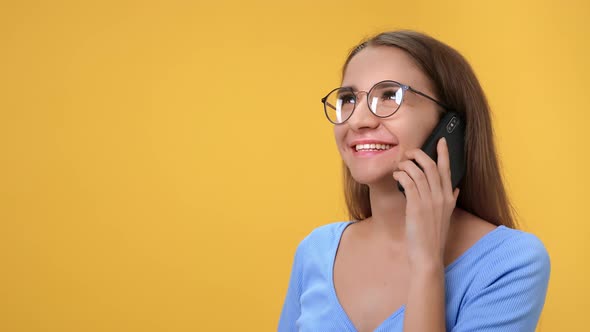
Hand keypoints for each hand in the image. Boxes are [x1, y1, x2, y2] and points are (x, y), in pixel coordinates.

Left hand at [393, 138, 459, 269]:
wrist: (428, 255)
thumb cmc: (433, 237)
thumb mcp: (447, 217)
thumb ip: (451, 201)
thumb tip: (455, 190)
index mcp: (449, 198)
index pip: (447, 169)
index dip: (444, 153)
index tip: (440, 140)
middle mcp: (442, 196)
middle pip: (431, 166)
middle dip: (419, 154)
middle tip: (408, 152)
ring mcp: (430, 201)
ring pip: (418, 172)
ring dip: (406, 164)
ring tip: (399, 165)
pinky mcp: (417, 206)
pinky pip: (409, 182)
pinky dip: (401, 175)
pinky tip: (396, 176)